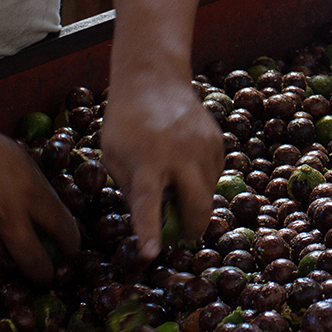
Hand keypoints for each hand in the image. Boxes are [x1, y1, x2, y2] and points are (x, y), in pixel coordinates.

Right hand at [0, 112, 77, 281]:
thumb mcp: (18, 158)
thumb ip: (36, 188)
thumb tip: (51, 216)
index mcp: (29, 190)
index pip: (63, 228)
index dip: (71, 244)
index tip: (71, 251)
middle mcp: (7, 216)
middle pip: (35, 261)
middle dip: (45, 273)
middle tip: (48, 274)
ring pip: (2, 260)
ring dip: (9, 256)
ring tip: (7, 243)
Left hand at [101, 73, 222, 259]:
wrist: (154, 78)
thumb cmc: (126, 122)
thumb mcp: (114, 156)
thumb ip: (132, 191)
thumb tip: (154, 225)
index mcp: (145, 158)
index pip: (147, 201)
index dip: (149, 230)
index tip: (152, 254)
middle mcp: (179, 152)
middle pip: (196, 205)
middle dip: (192, 229)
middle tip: (181, 235)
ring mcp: (203, 146)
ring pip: (208, 194)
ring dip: (195, 202)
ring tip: (175, 185)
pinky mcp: (217, 141)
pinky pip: (214, 176)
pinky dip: (201, 182)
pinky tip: (185, 165)